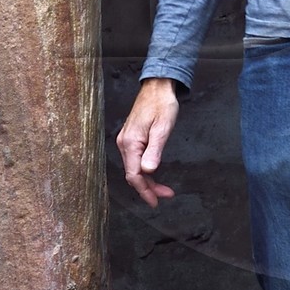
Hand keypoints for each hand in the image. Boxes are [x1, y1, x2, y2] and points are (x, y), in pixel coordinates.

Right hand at [116, 79, 179, 206]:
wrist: (157, 87)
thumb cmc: (161, 104)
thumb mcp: (162, 128)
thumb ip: (155, 151)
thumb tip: (148, 171)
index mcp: (130, 143)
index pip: (134, 175)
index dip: (145, 191)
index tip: (156, 201)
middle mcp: (124, 143)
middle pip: (133, 174)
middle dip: (148, 188)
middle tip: (165, 196)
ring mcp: (126, 141)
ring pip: (134, 168)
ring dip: (148, 181)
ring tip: (163, 190)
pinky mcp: (131, 138)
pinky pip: (135, 160)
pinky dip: (145, 170)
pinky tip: (154, 175)